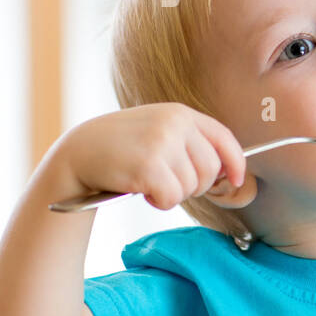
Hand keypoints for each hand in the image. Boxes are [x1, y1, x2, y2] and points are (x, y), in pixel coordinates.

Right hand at [56, 103, 253, 210]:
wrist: (78, 152)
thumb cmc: (122, 148)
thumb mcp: (158, 132)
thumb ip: (190, 144)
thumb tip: (228, 173)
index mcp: (180, 113)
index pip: (224, 138)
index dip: (236, 163)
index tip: (237, 180)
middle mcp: (174, 123)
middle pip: (211, 169)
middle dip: (195, 185)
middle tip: (169, 183)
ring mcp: (161, 143)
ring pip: (192, 186)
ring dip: (173, 194)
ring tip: (149, 182)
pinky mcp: (148, 166)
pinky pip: (172, 198)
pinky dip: (159, 202)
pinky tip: (141, 190)